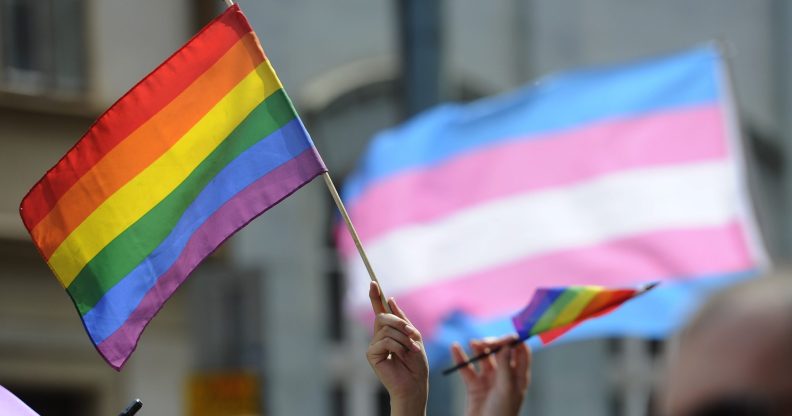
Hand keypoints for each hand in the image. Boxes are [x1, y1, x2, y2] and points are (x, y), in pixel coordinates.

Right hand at [366, 282, 428, 415]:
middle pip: (382, 317)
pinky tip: (402, 356)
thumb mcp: (414, 336)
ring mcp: (374, 345)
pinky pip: (386, 341)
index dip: (375, 296)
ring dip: (404, 339)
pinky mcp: (372, 354)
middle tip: (412, 334)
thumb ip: (401, 320)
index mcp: (389, 331)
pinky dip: (399, 347)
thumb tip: (389, 299)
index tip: (373, 282)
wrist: (415, 383)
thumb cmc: (416, 363)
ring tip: (411, 351)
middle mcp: (379, 336)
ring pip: (387, 329)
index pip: (380, 310)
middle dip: (399, 322)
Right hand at [451, 336, 530, 415]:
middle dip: (493, 344)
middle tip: (485, 342)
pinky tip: (455, 348)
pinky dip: (460, 358)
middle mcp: (505, 377)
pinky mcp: (474, 386)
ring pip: (483, 358)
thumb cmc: (502, 413)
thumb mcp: (506, 388)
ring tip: (473, 343)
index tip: (507, 335)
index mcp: (518, 377)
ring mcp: (489, 381)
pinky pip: (467, 369)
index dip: (515, 342)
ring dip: (478, 348)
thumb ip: (505, 366)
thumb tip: (507, 345)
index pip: (521, 352)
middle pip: (500, 353)